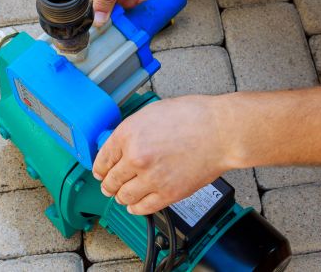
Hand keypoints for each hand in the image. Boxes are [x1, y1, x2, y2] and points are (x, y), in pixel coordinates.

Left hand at [93, 95, 233, 214]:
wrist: (221, 132)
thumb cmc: (193, 116)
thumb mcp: (152, 112)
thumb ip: (133, 130)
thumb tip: (123, 142)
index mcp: (128, 134)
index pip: (103, 158)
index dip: (99, 168)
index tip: (100, 172)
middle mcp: (136, 157)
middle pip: (111, 180)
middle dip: (107, 184)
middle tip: (108, 186)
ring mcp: (151, 178)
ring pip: (124, 196)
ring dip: (120, 197)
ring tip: (121, 196)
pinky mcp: (168, 194)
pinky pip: (143, 207)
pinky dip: (136, 208)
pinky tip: (135, 205)